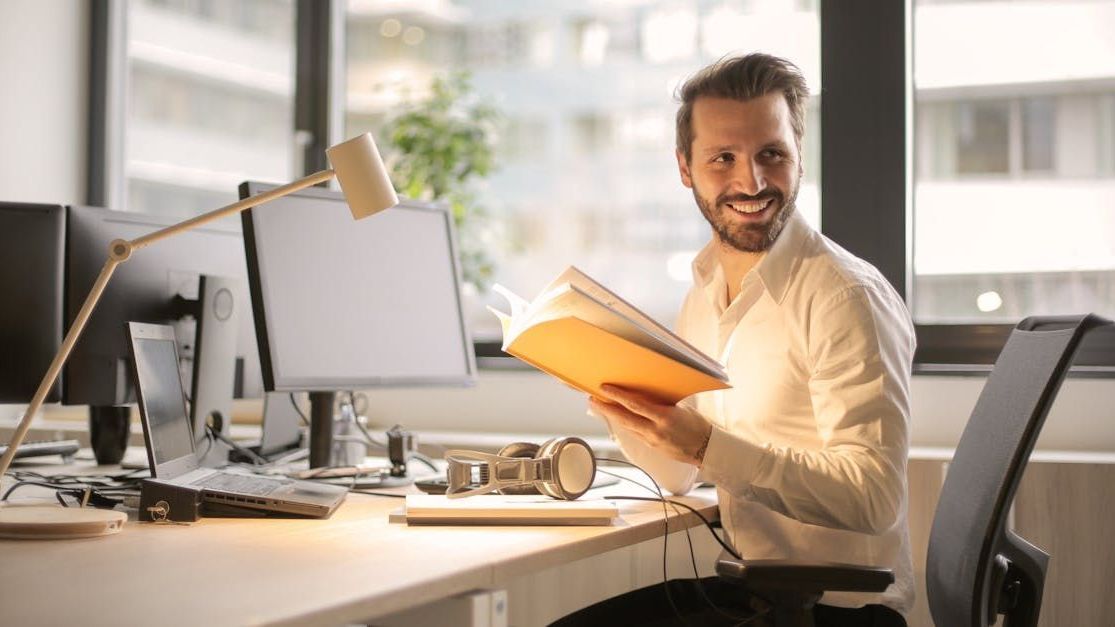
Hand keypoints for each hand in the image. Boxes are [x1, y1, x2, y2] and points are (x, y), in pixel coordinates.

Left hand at [589, 384, 711, 465]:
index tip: (605, 388)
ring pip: (627, 427)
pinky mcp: (652, 447)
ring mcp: (652, 441)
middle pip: (624, 418)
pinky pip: (634, 433)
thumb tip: (644, 394)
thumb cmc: (698, 426)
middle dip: (606, 408)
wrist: (707, 450)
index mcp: (665, 417)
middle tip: (592, 399)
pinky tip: (617, 418)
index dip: (618, 396)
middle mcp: (655, 431)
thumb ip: (662, 403)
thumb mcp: (681, 409)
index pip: (635, 405)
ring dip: (612, 416)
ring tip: (600, 406)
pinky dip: (625, 424)